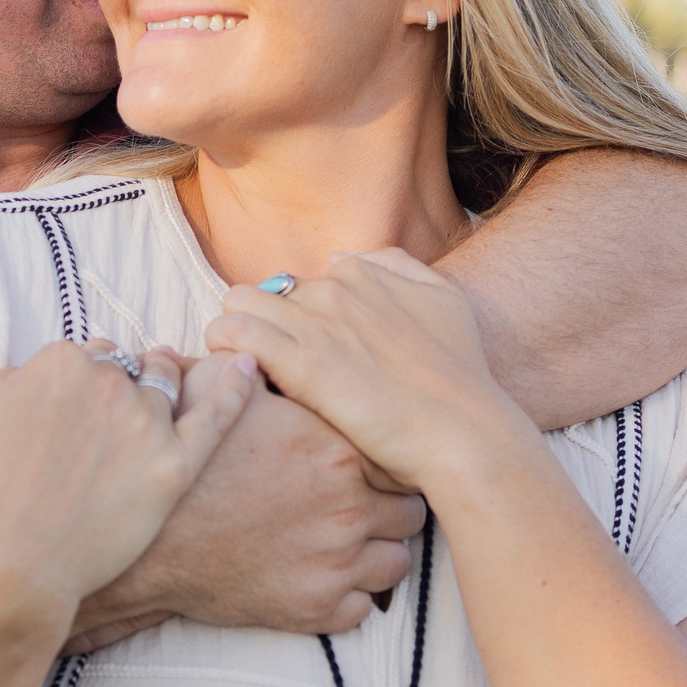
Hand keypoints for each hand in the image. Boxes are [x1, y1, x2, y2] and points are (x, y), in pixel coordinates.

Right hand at [0, 342, 254, 623]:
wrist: (4, 567)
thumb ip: (7, 378)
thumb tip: (32, 376)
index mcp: (61, 362)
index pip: (90, 357)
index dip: (84, 388)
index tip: (77, 418)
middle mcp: (109, 383)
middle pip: (130, 372)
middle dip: (122, 391)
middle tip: (109, 431)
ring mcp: (145, 424)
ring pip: (167, 390)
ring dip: (164, 393)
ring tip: (152, 422)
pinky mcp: (173, 468)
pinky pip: (216, 417)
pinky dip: (235, 387)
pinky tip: (250, 369)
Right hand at [81, 354, 427, 639]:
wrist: (147, 545)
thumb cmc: (183, 465)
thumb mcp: (213, 390)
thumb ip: (256, 361)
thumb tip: (272, 336)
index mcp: (336, 449)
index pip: (400, 453)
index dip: (386, 456)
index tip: (368, 460)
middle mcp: (349, 506)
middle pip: (410, 509)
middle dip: (391, 505)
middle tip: (362, 502)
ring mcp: (338, 562)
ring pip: (397, 561)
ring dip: (377, 551)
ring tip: (347, 540)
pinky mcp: (319, 609)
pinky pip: (365, 607)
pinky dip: (349, 594)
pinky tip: (322, 574)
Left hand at [205, 249, 537, 494]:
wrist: (463, 430)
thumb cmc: (460, 378)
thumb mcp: (446, 300)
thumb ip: (398, 268)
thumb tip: (343, 257)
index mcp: (363, 271)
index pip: (300, 282)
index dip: (294, 320)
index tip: (301, 354)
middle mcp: (335, 286)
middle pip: (264, 291)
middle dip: (259, 324)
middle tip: (265, 368)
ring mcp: (314, 320)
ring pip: (236, 303)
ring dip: (233, 334)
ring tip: (244, 374)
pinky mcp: (298, 361)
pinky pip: (230, 333)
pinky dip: (223, 353)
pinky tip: (238, 383)